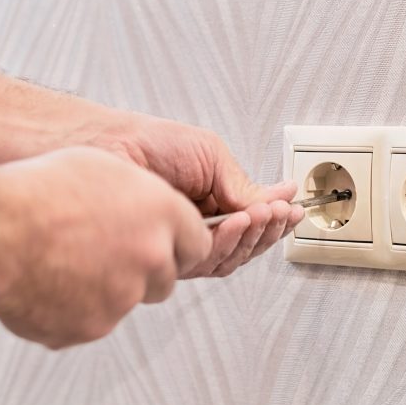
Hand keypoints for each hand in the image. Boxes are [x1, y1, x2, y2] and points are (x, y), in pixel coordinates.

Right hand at [0, 147, 211, 349]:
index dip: (177, 241)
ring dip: (105, 285)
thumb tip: (150, 212)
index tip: (162, 241)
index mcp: (161, 213)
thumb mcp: (104, 168)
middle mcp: (151, 258)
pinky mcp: (91, 327)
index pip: (198, 241)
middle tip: (104, 249)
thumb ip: (141, 197)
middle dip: (143, 267)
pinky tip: (46, 279)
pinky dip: (73, 306)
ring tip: (64, 258)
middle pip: (166, 275)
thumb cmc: (38, 192)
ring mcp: (123, 298)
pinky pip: (90, 320)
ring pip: (126, 299)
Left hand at [87, 113, 301, 276]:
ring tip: (263, 214)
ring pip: (230, 259)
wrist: (111, 146)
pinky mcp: (166, 255)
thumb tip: (279, 198)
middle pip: (246, 247)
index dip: (276, 220)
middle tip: (283, 214)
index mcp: (211, 204)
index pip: (251, 224)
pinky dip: (229, 241)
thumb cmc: (151, 144)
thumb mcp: (212, 157)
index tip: (295, 210)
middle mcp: (198, 227)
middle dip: (270, 231)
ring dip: (253, 237)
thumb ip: (243, 186)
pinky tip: (239, 220)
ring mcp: (182, 242)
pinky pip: (207, 260)